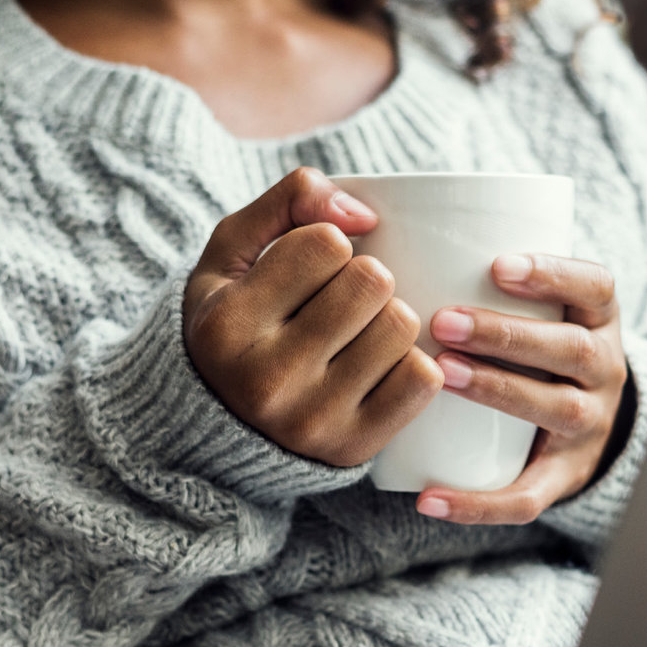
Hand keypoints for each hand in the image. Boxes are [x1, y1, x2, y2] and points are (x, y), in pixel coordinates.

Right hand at [184, 168, 445, 466]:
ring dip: (389, 317)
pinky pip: (424, 377)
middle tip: (341, 299)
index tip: (310, 269)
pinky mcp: (354, 446)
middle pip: (372, 281)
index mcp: (226, 325)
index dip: (328, 243)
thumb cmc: (237, 320)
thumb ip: (290, 200)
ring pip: (401, 325)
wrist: (223, 426)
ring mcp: (312, 419)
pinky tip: (379, 365)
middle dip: (365, 277)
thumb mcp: (233, 252)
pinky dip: (411, 361)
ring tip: (358, 332)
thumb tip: (364, 215)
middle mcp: (266, 379)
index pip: (325, 244)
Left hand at [415, 254, 629, 523]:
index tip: (498, 264)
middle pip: (572, 348)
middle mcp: (604, 368)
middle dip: (508, 335)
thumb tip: (379, 215)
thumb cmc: (532, 339)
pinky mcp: (564, 476)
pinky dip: (479, 502)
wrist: (584, 419)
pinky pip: (528, 496)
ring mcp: (590, 424)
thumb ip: (481, 263)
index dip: (553, 273)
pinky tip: (429, 498)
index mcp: (598, 316)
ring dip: (499, 390)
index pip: (595, 285)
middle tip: (443, 322)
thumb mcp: (536, 300)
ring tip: (441, 376)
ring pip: (557, 410)